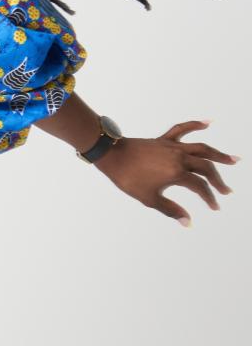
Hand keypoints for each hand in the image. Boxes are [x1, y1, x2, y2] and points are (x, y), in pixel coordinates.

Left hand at [96, 119, 237, 226]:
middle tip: (227, 191)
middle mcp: (179, 157)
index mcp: (177, 173)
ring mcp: (172, 146)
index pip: (200, 187)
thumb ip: (171, 210)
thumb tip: (188, 222)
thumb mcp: (150, 199)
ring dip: (218, 154)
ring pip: (201, 148)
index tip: (214, 207)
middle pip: (206, 168)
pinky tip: (208, 122)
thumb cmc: (128, 178)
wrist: (111, 155)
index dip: (209, 198)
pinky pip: (182, 129)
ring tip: (233, 159)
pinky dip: (196, 124)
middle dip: (218, 181)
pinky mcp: (164, 139)